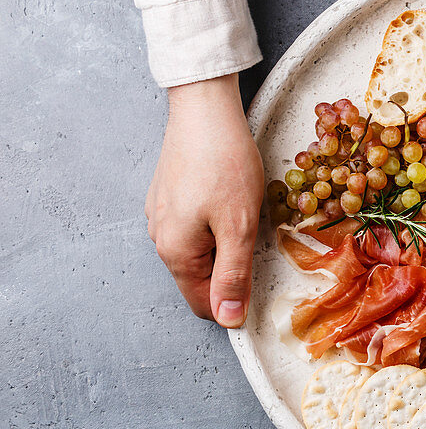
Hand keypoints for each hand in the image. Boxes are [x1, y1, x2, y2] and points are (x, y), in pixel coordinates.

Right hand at [145, 74, 263, 325]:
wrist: (204, 109)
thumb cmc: (224, 165)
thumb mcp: (238, 228)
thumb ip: (232, 276)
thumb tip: (228, 319)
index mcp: (175, 253)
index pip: (204, 304)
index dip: (235, 303)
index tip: (262, 284)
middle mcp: (160, 238)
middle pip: (201, 278)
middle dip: (233, 269)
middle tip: (257, 237)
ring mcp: (161, 215)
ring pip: (200, 250)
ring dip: (226, 243)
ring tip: (245, 214)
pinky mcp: (168, 195)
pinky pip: (195, 225)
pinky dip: (216, 222)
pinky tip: (231, 198)